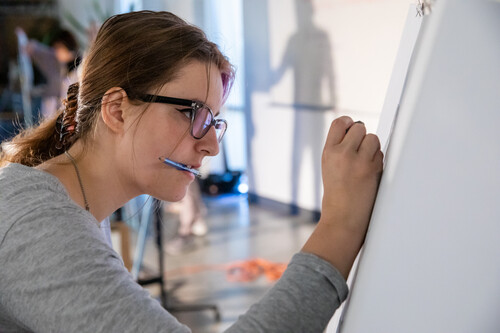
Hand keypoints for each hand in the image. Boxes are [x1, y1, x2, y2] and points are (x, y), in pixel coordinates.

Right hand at [321, 116, 382, 235]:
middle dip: (362, 136)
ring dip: (372, 148)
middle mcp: (342, 153)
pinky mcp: (373, 169)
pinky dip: (378, 161)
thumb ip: (339, 148)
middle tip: (359, 151)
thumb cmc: (337, 194)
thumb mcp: (329, 166)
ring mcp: (358, 161)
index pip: (339, 123)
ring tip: (364, 163)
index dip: (349, 123)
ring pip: (373, 138)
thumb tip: (357, 128)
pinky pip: (381, 154)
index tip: (352, 128)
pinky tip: (370, 173)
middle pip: (360, 127)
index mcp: (328, 152)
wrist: (343, 217)